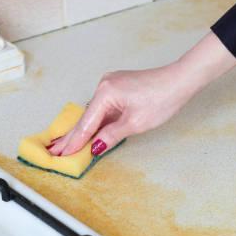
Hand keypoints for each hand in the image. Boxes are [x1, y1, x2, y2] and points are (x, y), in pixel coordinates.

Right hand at [48, 32, 235, 155]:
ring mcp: (110, 84)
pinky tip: (87, 132)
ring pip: (94, 112)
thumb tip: (95, 147)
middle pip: (86, 116)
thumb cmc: (162, 99)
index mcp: (105, 93)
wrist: (180, 80)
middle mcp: (104, 85)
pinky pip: (102, 107)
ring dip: (84, 129)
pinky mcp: (117, 86)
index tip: (62, 154)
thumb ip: (111, 135)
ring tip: (66, 145)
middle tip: (55, 151)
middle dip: (72, 136)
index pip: (86, 123)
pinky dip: (96, 120)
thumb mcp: (135, 124)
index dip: (75, 141)